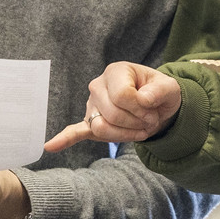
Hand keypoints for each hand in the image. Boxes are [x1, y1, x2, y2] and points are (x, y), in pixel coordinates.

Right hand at [45, 61, 181, 150]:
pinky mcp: (90, 123)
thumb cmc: (159, 93)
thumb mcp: (169, 87)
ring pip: (102, 128)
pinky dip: (64, 139)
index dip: (141, 108)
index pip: (122, 95)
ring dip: (124, 135)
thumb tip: (143, 101)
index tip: (153, 111)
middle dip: (135, 123)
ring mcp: (92, 106)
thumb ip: (160, 91)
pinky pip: (76, 131)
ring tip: (139, 130)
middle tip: (149, 121)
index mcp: (116, 72)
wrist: (155, 105)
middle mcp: (98, 86)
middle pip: (112, 114)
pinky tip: (51, 146)